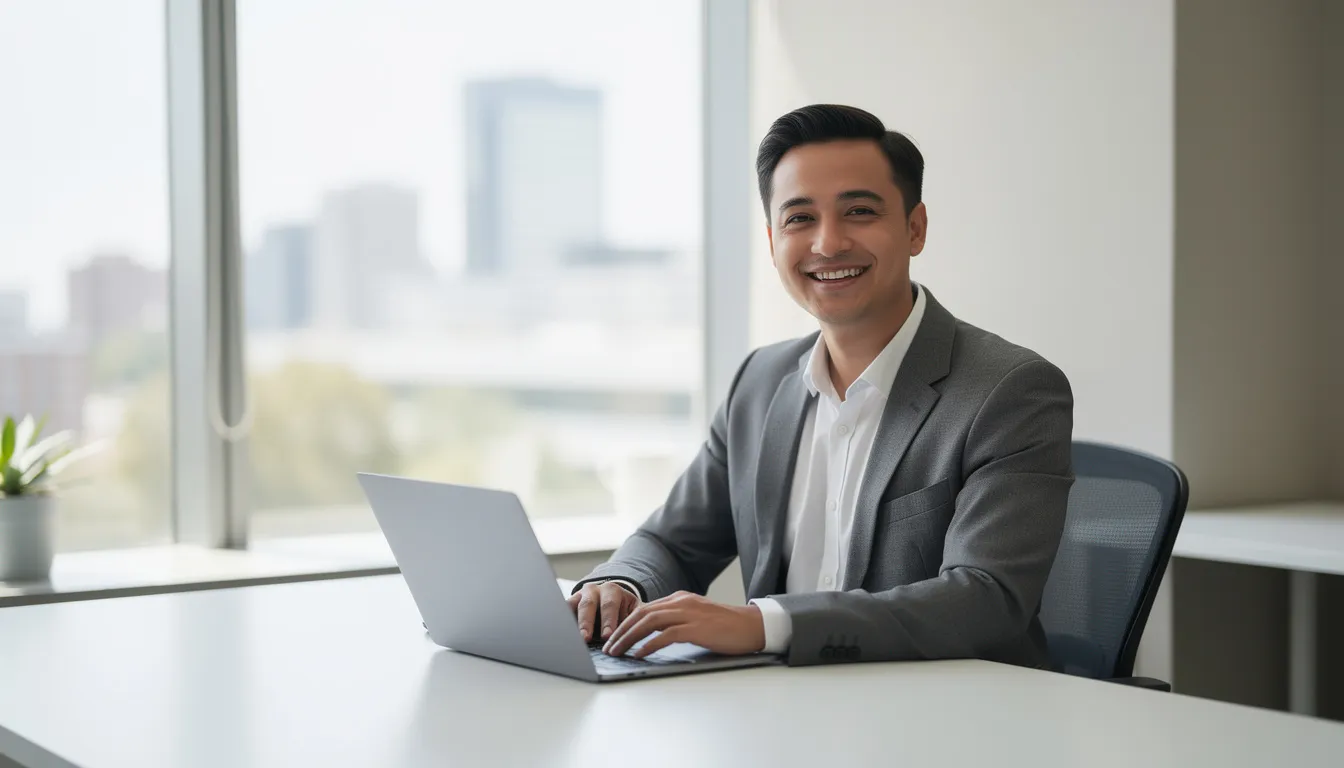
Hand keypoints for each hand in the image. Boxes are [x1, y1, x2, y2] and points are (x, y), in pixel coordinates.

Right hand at [567, 581, 639, 643]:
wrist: (611, 599)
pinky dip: (562, 622)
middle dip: (587, 623)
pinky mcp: (568, 604)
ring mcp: (578, 596)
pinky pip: (562, 611)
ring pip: (572, 607)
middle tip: (586, 639)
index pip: (609, 605)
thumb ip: (635, 620)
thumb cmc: (624, 609)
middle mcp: (593, 590)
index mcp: (612, 590)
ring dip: (572, 623)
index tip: (607, 636)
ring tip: (571, 639)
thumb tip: (639, 635)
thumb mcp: (633, 611)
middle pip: (588, 605)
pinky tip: (561, 634)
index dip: (608, 621)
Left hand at [602, 591, 765, 658]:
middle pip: (641, 613)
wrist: (753, 626)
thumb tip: (653, 635)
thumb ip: (676, 621)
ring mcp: (689, 613)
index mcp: (679, 599)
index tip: (613, 638)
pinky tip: (640, 653)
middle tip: (608, 646)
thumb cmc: (726, 626)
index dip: (625, 623)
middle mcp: (681, 602)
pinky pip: (667, 635)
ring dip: (629, 637)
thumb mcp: (696, 618)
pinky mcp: (697, 627)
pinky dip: (650, 644)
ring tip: (618, 651)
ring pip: (649, 622)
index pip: (644, 609)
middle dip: (621, 630)